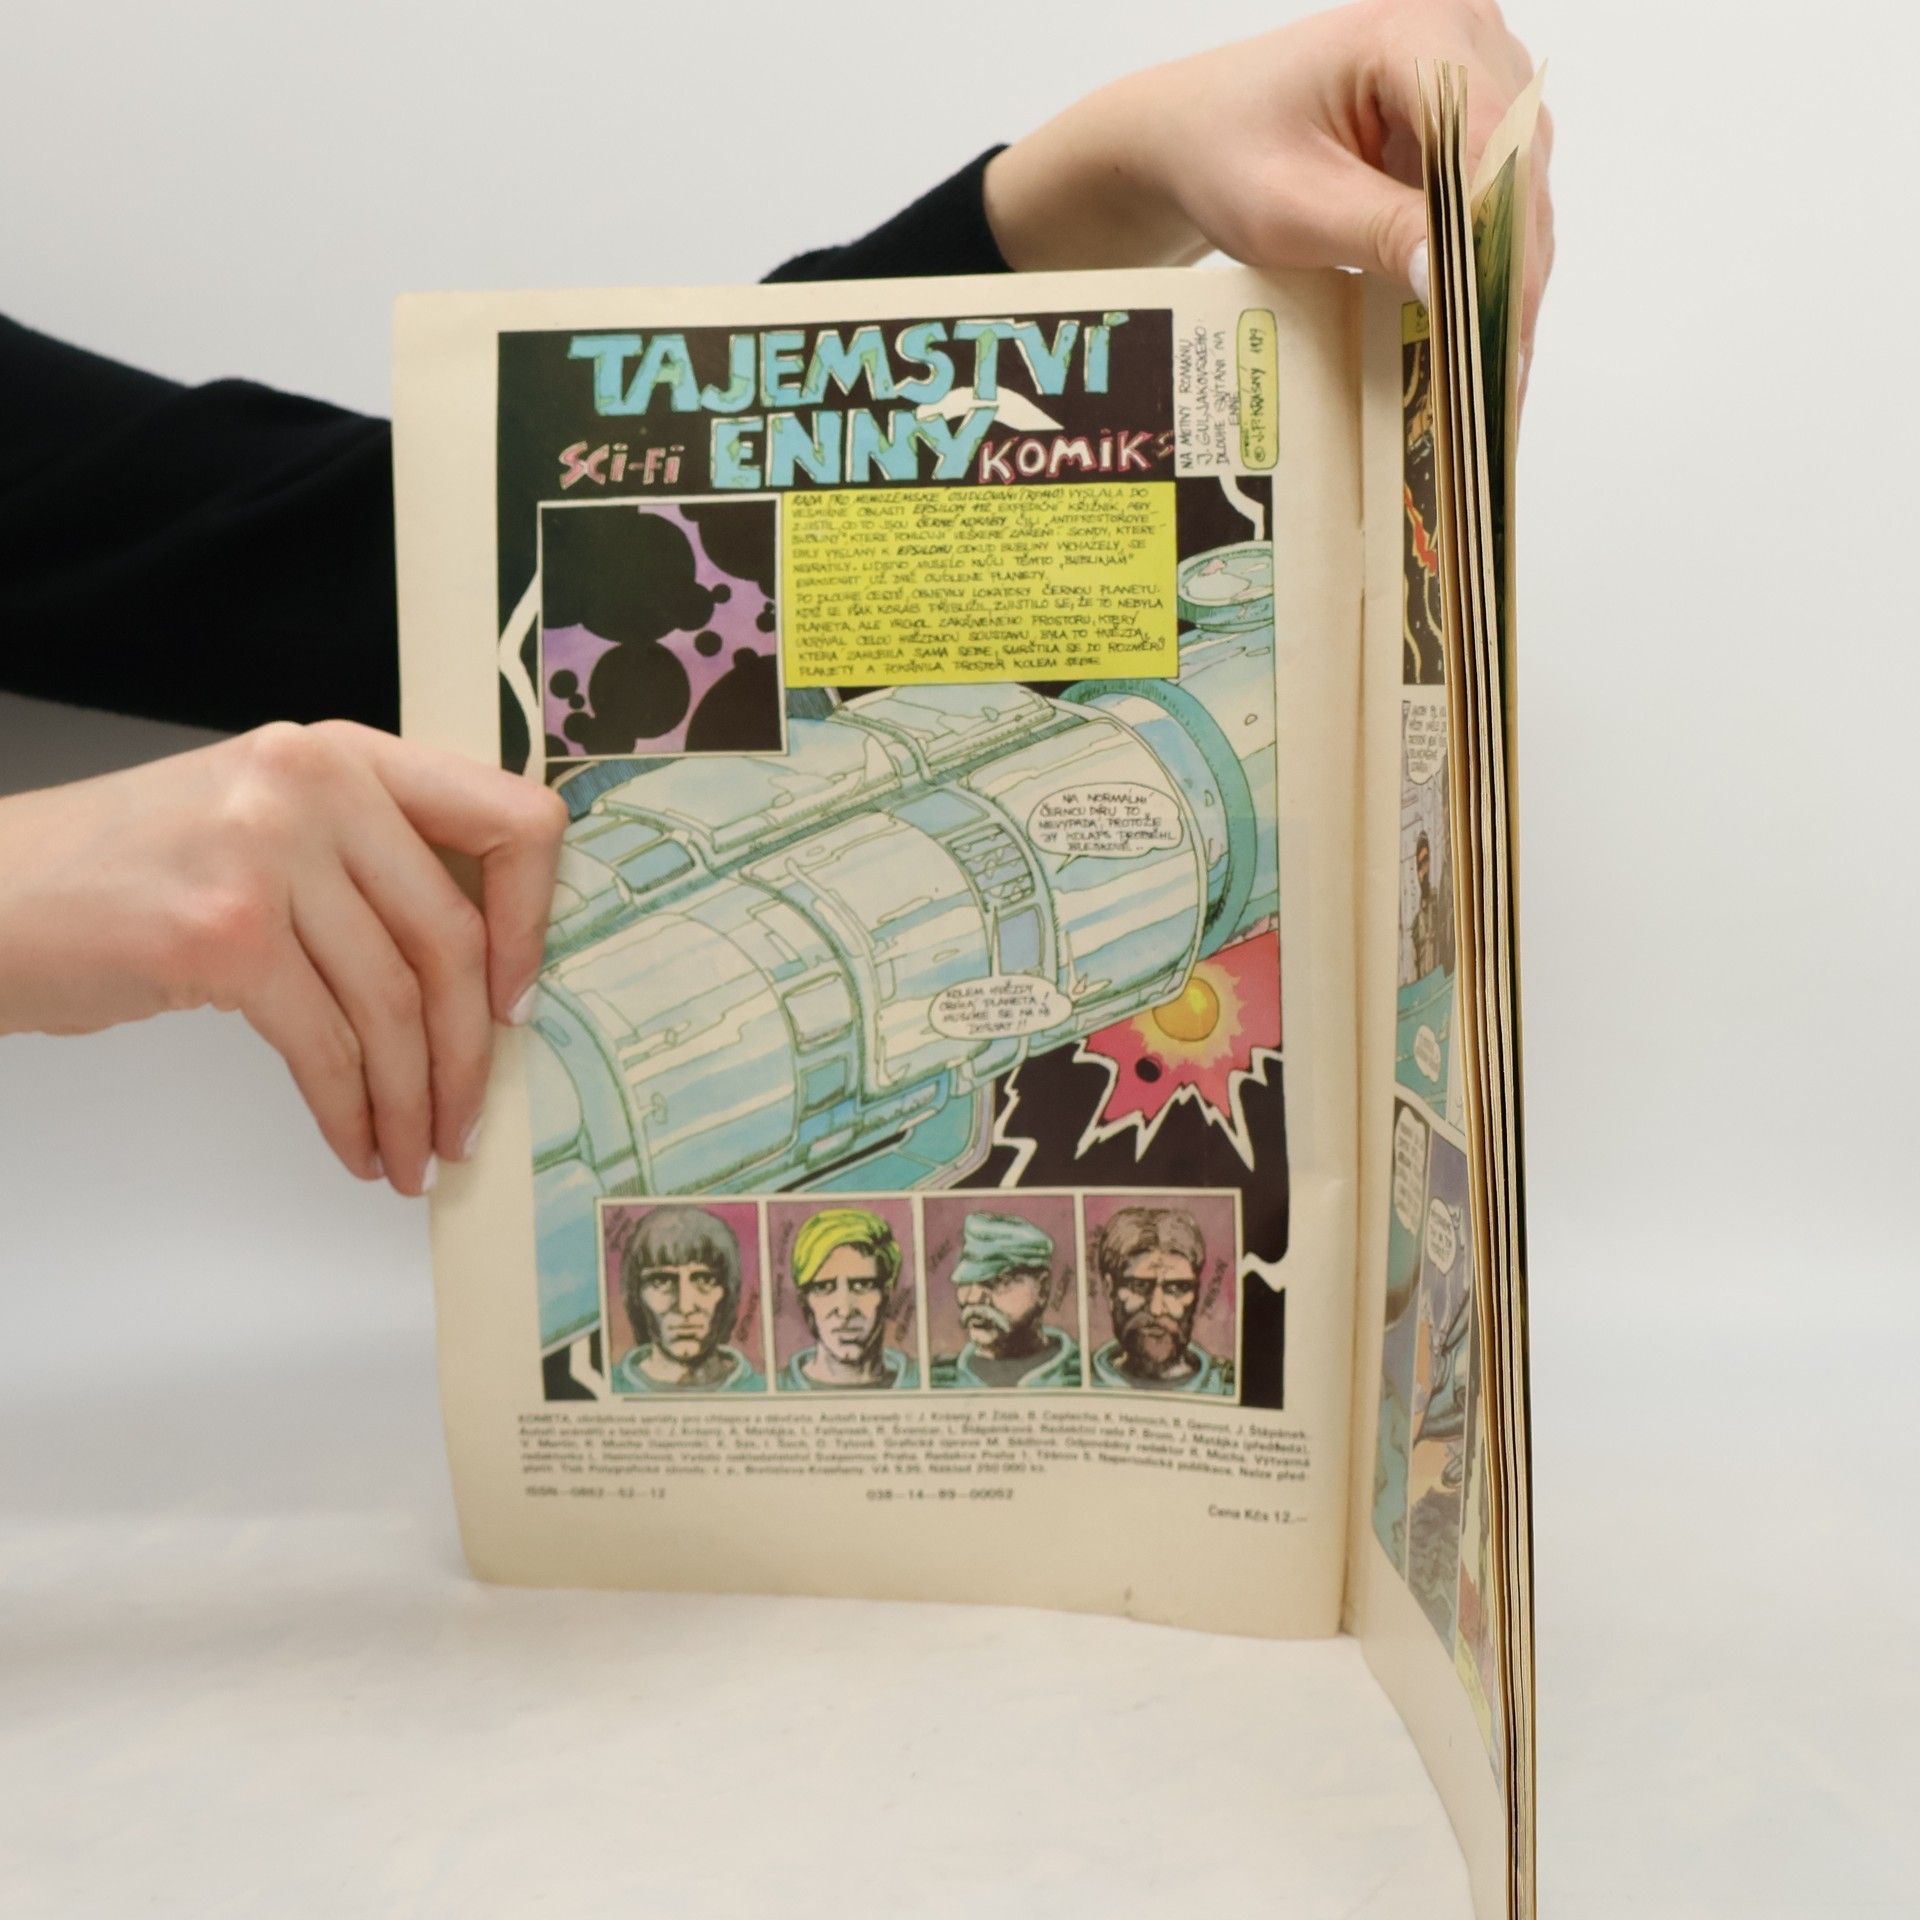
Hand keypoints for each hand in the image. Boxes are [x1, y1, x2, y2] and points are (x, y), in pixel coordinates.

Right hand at [0, 721, 566, 1195]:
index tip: (518, 999)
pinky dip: (352, 1111)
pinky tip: (355, 1145)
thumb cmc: (124, 877)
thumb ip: (367, 865)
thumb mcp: (265, 828)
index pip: (512, 817)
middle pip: (451, 938)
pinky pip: (327, 1046)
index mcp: (346, 754)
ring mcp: (267, 853)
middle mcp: (316, 784)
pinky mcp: (223, 933)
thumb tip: (477, 976)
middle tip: (465, 1120)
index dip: (535, 921)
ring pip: (394, 1003)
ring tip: (413, 1153)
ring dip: (412, 1100)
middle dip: (468, 1054)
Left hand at [985, 0, 1553, 361]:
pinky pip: (1501, 194)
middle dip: (1510, 275)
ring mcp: (1476, 70)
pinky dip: (1489, 263)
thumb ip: (1376, 234)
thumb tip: (1453, 283)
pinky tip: (1480, 328)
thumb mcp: (1291, 206)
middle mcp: (1462, 34)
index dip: (1499, 243)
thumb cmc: (1228, 154)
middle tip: (1503, 377)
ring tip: (1497, 370)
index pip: (1487, 143)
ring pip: (1520, 186)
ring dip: (1508, 276)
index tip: (1498, 331)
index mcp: (1413, 31)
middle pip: (1516, 167)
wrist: (1200, 136)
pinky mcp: (1473, 115)